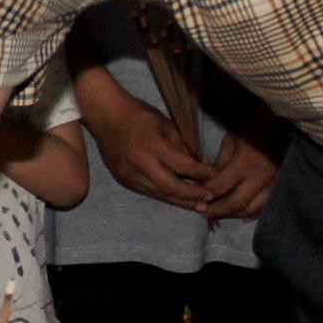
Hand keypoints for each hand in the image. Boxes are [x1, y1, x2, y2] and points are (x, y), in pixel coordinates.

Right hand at [89, 98, 221, 212]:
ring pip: (159, 194)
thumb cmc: (140, 116)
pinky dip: (165, 196)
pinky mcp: (124, 180)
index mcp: (153, 145)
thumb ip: (183, 146)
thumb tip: (202, 164)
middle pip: (171, 187)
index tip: (214, 175)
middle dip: (192, 195)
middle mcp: (140, 163)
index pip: (182, 166)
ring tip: (198, 206)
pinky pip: (148, 192)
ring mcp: (130, 174)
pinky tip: (178, 199)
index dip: (201, 173)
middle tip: (209, 199)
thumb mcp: (166, 124)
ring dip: (180, 201)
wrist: (107, 117)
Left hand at [200, 133, 276, 219]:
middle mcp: (261, 178)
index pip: (220, 187)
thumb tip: (207, 181)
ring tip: (219, 213)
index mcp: (246, 164)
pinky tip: (241, 216)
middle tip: (203, 211)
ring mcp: (274, 184)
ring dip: (233, 214)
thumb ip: (220, 162)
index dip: (205, 194)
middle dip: (217, 210)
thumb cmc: (253, 125)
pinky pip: (265, 206)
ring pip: (252, 209)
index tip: (195, 196)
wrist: (283, 121)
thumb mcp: (231, 139)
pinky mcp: (280, 185)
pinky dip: (252, 213)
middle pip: (236, 204)